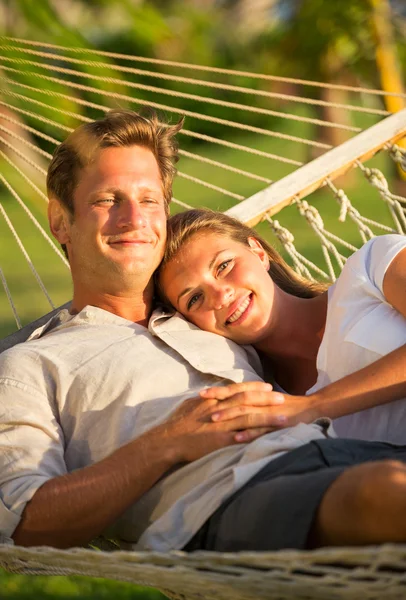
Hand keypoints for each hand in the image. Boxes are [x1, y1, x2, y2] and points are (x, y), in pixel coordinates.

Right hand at [161, 393, 271, 462]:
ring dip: (268, 417)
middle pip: (247, 401)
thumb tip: (211, 396)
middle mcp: (219, 409)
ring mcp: (221, 425)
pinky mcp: (220, 441)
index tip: (268, 386)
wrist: (167, 440)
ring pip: (248, 418)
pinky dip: (257, 436)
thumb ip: (205, 401)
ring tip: (284, 417)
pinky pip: (242, 438)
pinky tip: (270, 438)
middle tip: (282, 397)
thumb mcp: (191, 405)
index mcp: (213, 400)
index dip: (254, 387)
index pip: (237, 390)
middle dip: (266, 399)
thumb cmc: (176, 423)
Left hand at [200, 381, 319, 442]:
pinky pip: (262, 430)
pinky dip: (249, 434)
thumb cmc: (289, 405)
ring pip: (247, 413)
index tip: (202, 393)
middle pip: (237, 399)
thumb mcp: (268, 400)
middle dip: (218, 402)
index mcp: (259, 395)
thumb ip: (252, 401)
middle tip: (201, 404)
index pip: (235, 391)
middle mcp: (262, 402)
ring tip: (214, 421)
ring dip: (230, 417)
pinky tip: (236, 439)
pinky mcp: (278, 426)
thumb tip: (232, 401)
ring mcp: (270, 413)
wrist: (313, 409)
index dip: (218, 391)